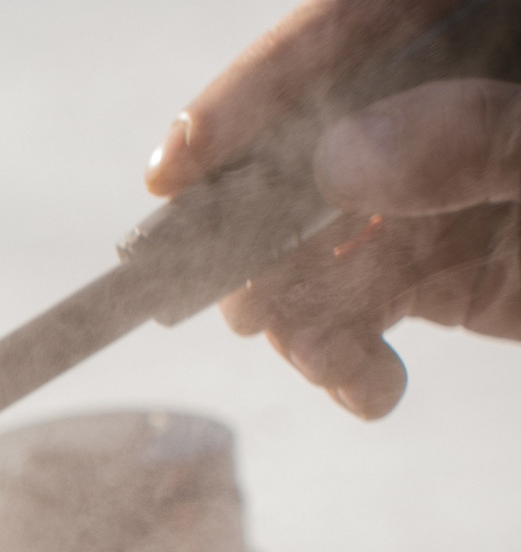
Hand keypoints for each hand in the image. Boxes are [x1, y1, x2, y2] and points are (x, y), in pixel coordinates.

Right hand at [148, 0, 520, 417]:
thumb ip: (490, 143)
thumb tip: (345, 158)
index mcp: (493, 26)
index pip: (361, 18)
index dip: (267, 83)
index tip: (185, 161)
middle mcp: (463, 91)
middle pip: (318, 130)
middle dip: (268, 225)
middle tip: (242, 300)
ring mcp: (456, 177)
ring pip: (322, 229)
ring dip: (300, 309)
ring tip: (335, 369)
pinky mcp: (457, 263)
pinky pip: (362, 298)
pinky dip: (346, 353)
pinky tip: (370, 391)